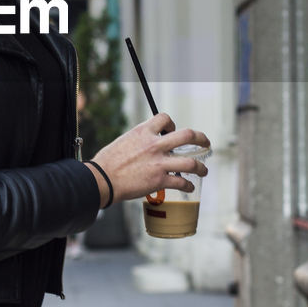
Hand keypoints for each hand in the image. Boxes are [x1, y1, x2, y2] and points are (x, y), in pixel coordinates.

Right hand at [89, 114, 209, 205]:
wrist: (102, 179)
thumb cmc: (107, 162)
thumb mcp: (123, 141)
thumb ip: (138, 140)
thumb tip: (145, 145)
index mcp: (143, 132)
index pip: (164, 118)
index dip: (172, 124)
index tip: (172, 131)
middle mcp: (154, 145)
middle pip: (187, 135)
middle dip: (201, 138)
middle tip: (205, 143)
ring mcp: (159, 163)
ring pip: (190, 162)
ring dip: (200, 167)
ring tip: (203, 170)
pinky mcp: (159, 180)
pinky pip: (181, 182)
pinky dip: (188, 185)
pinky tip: (189, 187)